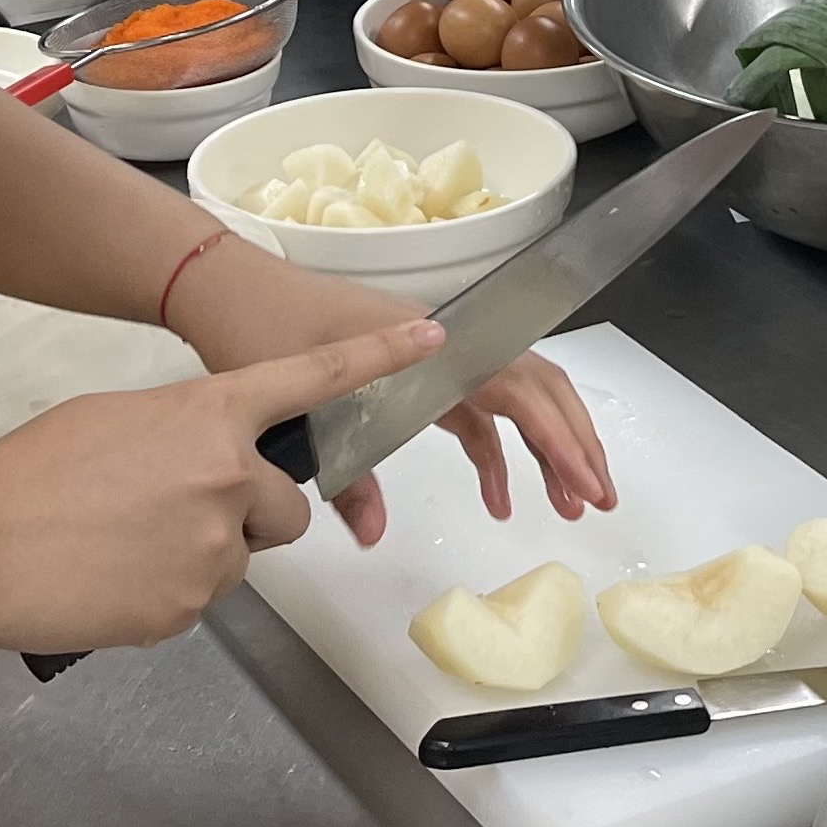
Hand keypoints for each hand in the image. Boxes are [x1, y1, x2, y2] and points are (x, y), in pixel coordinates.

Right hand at [0, 317, 443, 653]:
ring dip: (207, 552)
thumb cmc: (32, 471)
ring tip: (130, 545)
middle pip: (287, 506)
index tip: (434, 340)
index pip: (312, 380)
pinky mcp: (191, 607)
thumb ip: (183, 434)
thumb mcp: (118, 419)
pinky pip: (204, 597)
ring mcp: (215, 547)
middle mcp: (229, 477)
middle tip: (178, 512)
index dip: (378, 360)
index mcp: (211, 414)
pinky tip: (116, 578)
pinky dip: (171, 591)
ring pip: (244, 556)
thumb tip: (201, 462)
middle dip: (251, 513)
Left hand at [177, 243, 615, 545]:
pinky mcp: (418, 374)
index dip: (560, 437)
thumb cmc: (264, 332)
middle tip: (599, 500)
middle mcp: (447, 343)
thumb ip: (346, 474)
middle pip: (536, 389)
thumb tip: (373, 534)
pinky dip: (496, 454)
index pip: (519, 389)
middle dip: (574, 444)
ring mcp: (436, 357)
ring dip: (547, 449)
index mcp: (432, 343)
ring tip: (569, 505)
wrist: (228, 292)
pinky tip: (499, 499)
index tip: (587, 483)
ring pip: (515, 399)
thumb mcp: (304, 406)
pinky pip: (475, 413)